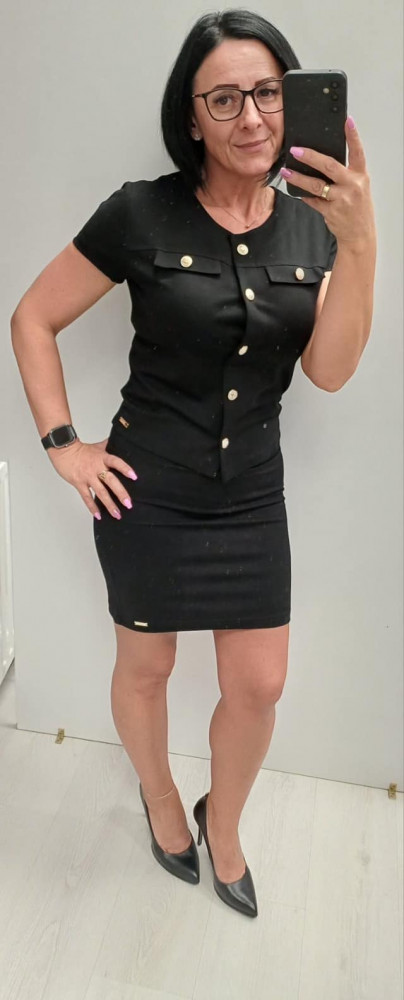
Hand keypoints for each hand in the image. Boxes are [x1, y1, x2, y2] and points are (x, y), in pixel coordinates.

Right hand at [47, 437, 137, 519]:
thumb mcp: (97, 446)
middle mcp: (96, 468)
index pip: (116, 462)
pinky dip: (92, 507)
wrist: (63, 450)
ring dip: (109, 505)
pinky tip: (99, 515)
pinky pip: (87, 497)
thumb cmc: (81, 449)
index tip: (134, 477)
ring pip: (100, 492)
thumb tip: (120, 440)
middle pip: (110, 481)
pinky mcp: (79, 483)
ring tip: (117, 514)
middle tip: (128, 504)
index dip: (125, 469)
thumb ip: (109, 445)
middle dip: (120, 493)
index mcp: (102, 458)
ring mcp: (87, 477)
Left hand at [281, 117, 376, 248]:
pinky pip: (313, 200)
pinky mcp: (331, 211)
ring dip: (299, 177)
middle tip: (295, 150)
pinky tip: (295, 190)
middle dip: (310, 157)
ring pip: (316, 185)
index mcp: (361, 176)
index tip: (346, 121)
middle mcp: (352, 185)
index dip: (353, 136)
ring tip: (286, 171)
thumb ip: (345, 176)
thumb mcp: (358, 188)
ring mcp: (342, 199)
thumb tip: (321, 163)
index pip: (357, 152)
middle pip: (329, 166)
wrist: (359, 235)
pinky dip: (304, 195)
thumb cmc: (357, 209)